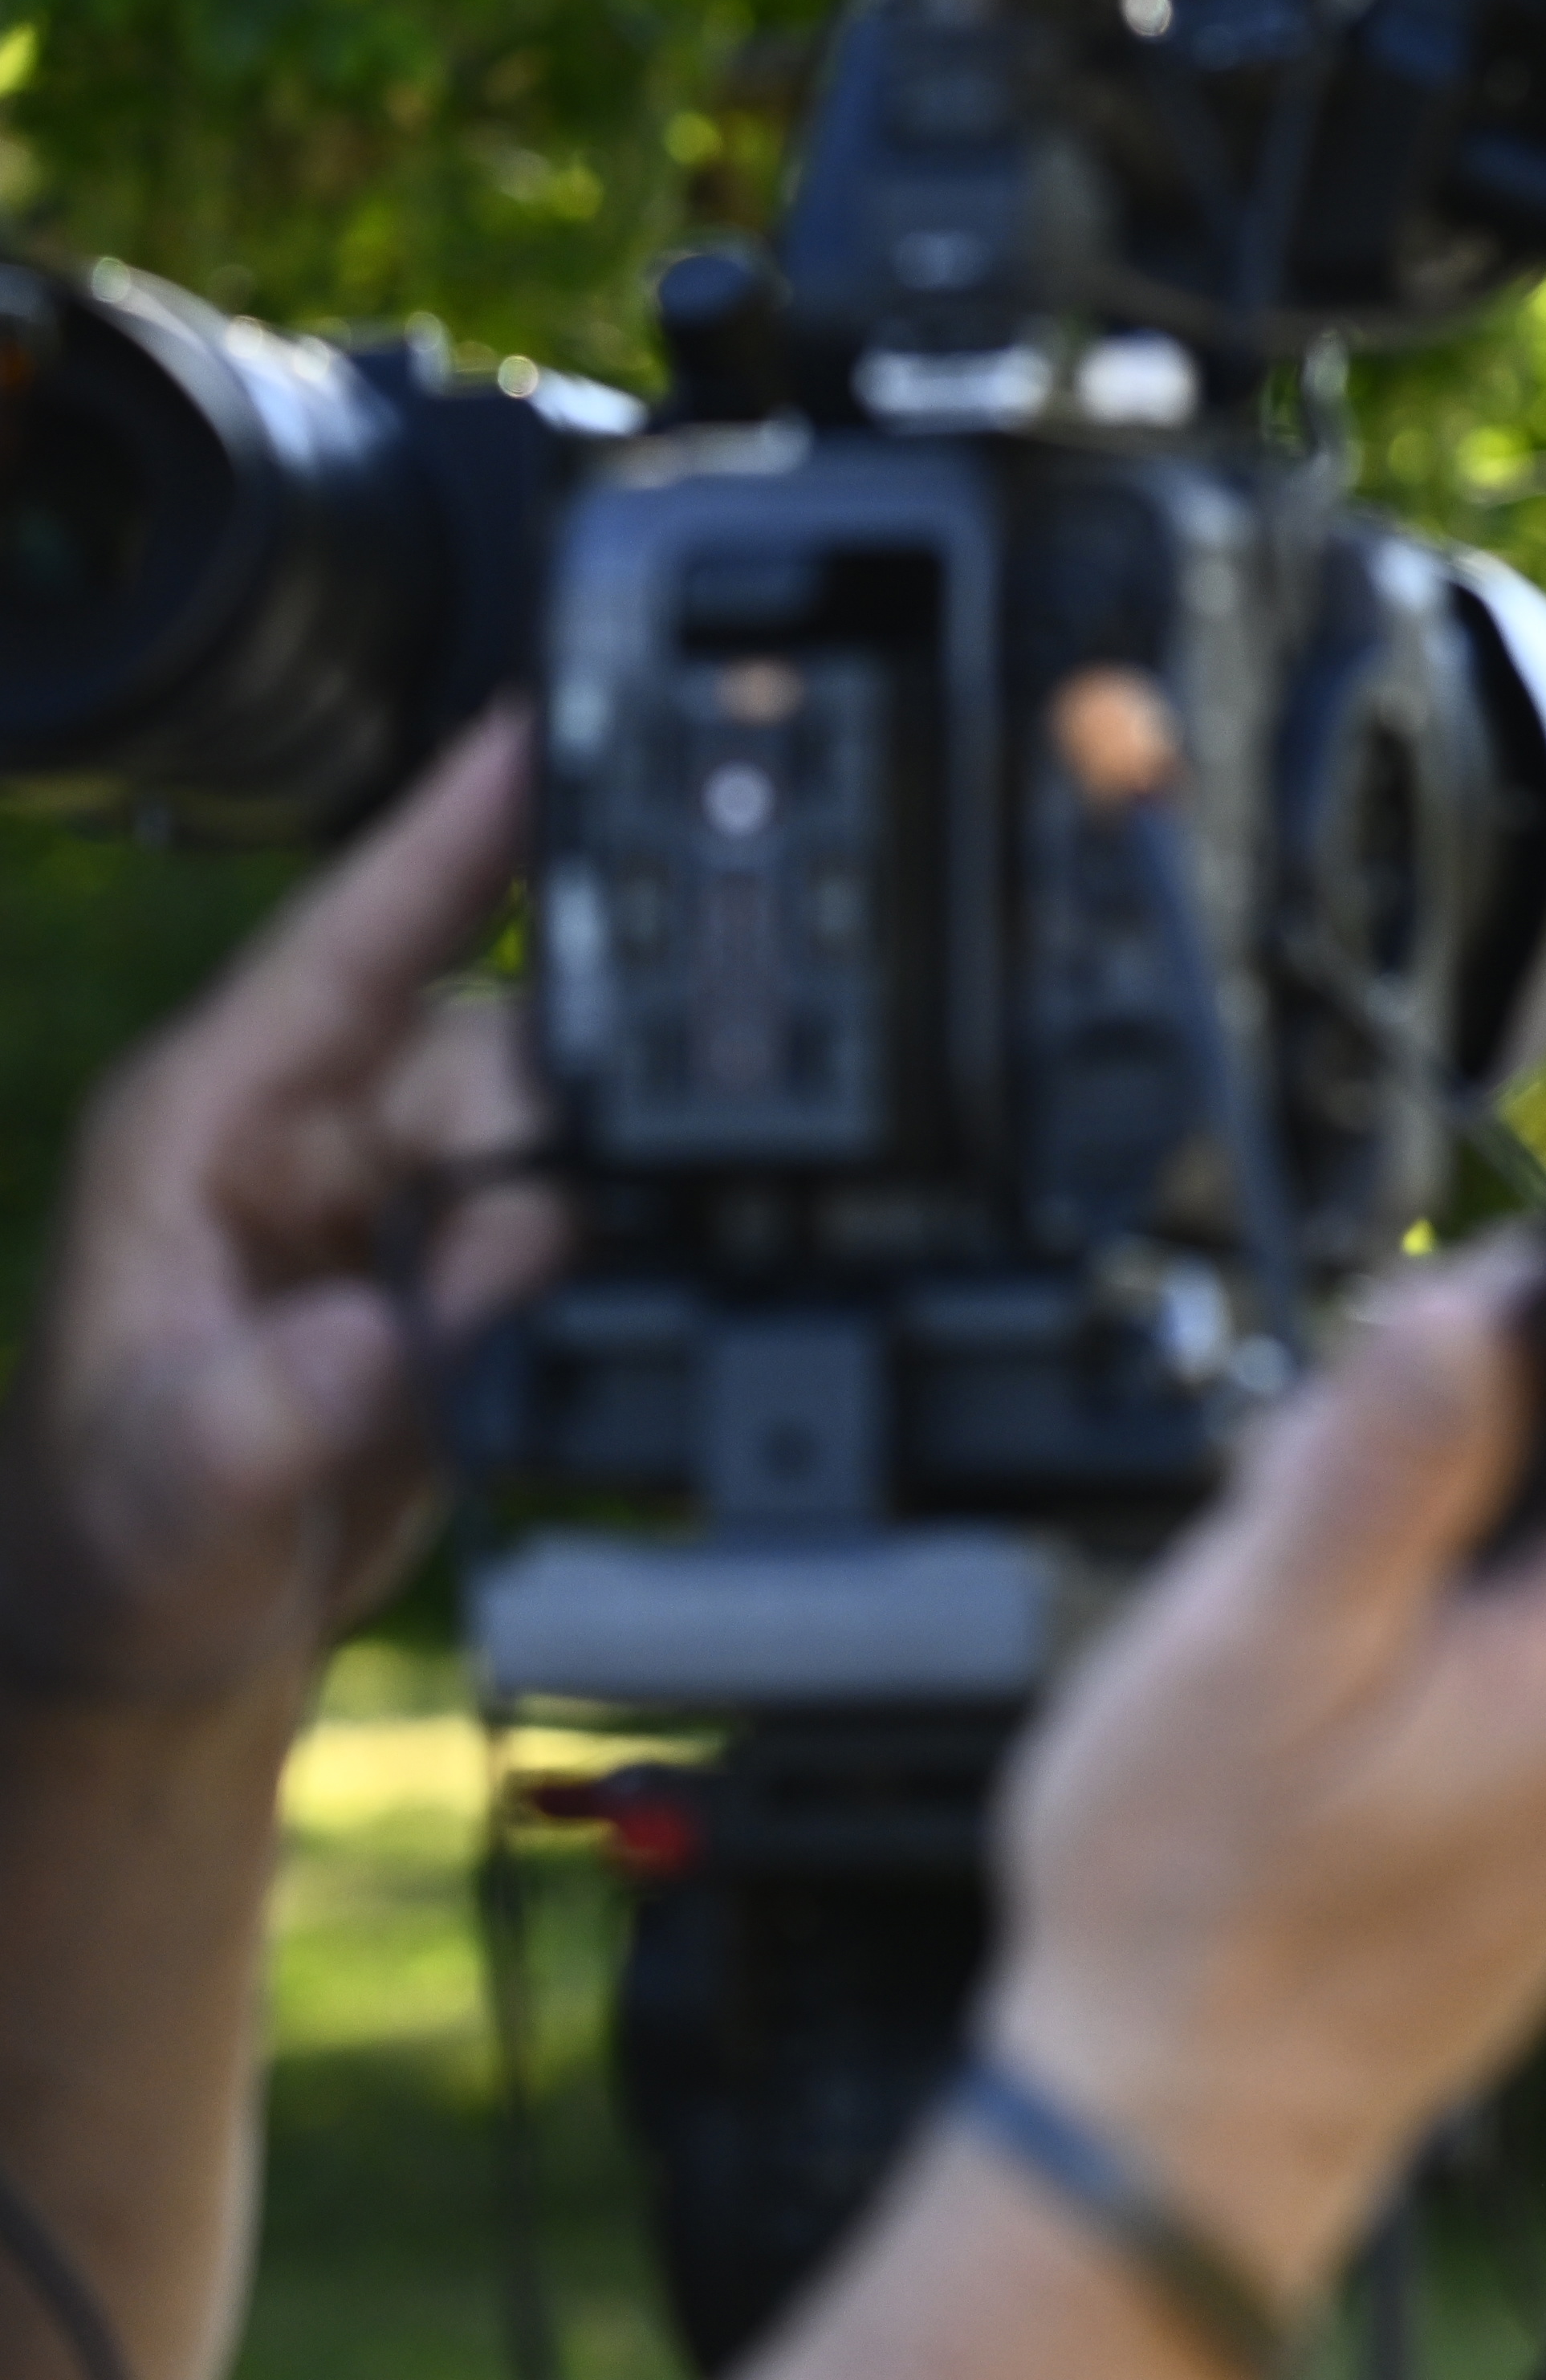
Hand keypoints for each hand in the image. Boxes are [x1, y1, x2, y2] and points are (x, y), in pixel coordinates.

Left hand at [0, 714, 560, 1712]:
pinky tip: (555, 1329)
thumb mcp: (164, 1490)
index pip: (351, 938)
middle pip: (494, 1033)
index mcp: (208, 1122)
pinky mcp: (464, 1263)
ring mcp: (395, 1195)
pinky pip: (576, 1212)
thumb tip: (364, 1340)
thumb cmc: (115, 1550)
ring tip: (472, 1346)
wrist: (161, 1648)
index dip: (450, 831)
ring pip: (557, 1122)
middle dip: (545, 1119)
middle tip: (512, 1251)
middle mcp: (311, 1128)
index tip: (547, 731)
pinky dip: (597, 1259)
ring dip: (563, 1220)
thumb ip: (261, 1414)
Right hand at [970, 1260, 1545, 2316]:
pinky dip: (1485, 1575)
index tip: (1515, 1318)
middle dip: (1532, 1403)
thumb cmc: (1201, 1919)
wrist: (1187, 2126)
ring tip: (1333, 1578)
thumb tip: (1479, 1303)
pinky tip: (1363, 1639)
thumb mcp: (1253, 1649)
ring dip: (1488, 1491)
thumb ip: (1384, 1464)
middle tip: (1353, 1477)